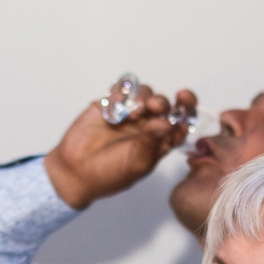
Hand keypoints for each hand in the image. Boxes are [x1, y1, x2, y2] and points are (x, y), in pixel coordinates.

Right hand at [43, 85, 196, 209]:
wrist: (75, 171)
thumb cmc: (109, 174)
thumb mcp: (137, 163)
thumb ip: (153, 141)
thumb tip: (166, 121)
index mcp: (160, 141)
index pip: (181, 120)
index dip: (187, 107)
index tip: (184, 99)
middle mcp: (148, 126)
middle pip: (165, 104)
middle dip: (163, 102)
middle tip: (154, 106)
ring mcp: (130, 114)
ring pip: (146, 93)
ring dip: (143, 97)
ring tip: (132, 112)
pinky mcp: (111, 105)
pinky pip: (123, 89)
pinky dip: (123, 93)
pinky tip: (117, 108)